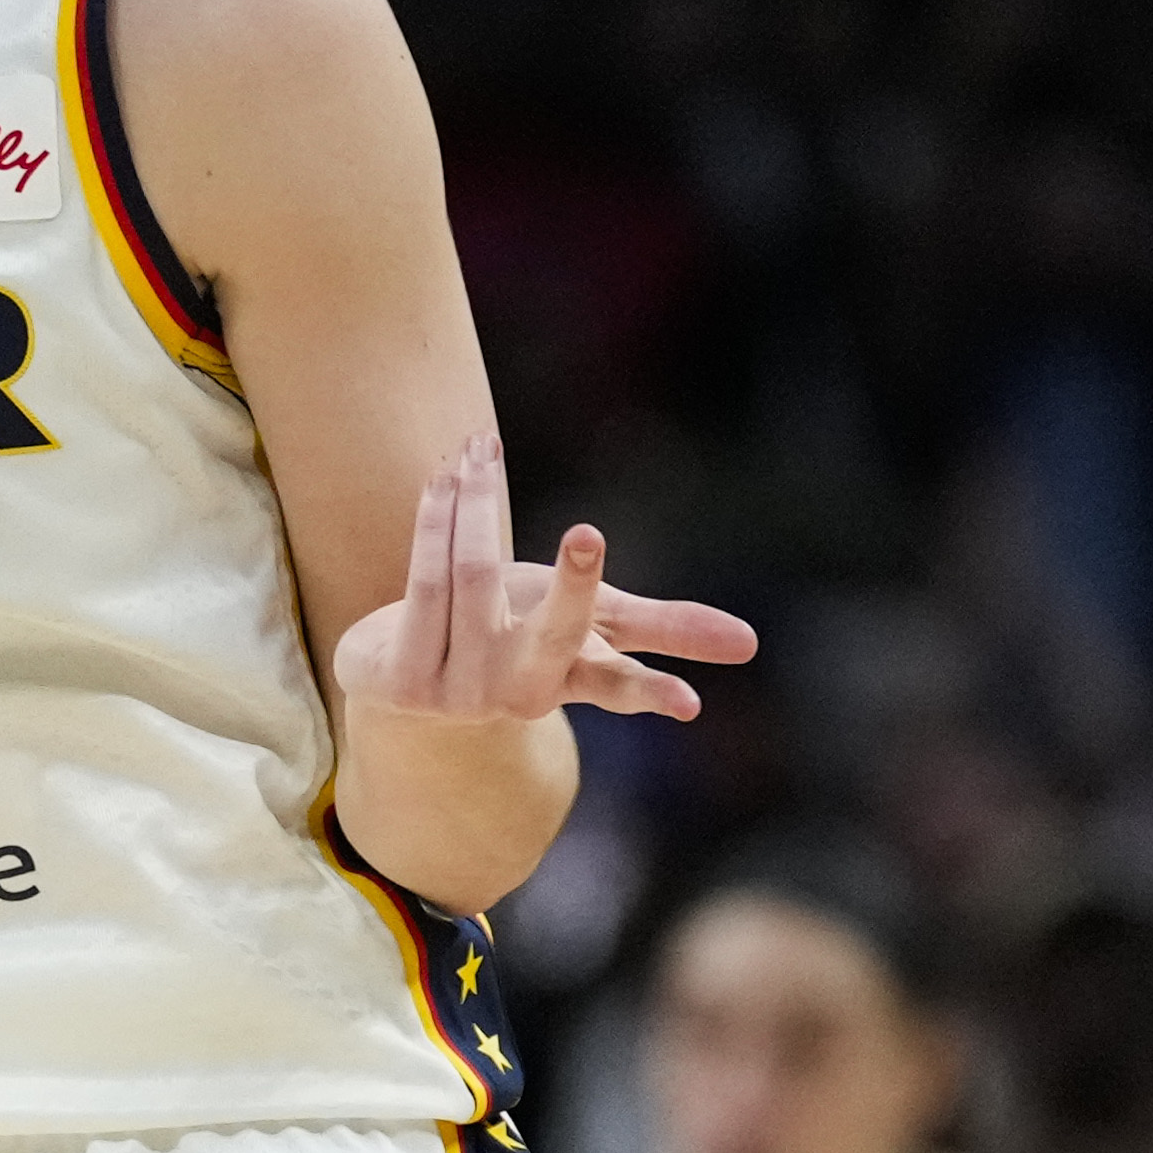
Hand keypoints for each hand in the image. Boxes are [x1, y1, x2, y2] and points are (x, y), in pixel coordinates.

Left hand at [329, 440, 749, 739]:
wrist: (401, 680)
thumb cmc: (511, 638)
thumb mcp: (588, 629)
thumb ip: (664, 630)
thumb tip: (751, 645)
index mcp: (569, 683)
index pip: (615, 684)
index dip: (649, 689)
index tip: (688, 705)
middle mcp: (516, 696)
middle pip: (552, 635)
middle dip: (572, 583)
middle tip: (589, 535)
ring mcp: (457, 692)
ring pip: (476, 576)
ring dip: (479, 499)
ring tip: (478, 447)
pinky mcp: (402, 679)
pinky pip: (426, 581)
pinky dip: (438, 518)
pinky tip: (445, 479)